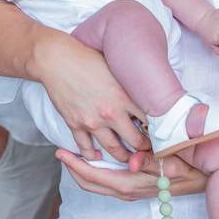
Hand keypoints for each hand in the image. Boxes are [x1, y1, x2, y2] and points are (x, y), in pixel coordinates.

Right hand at [38, 34, 149, 161]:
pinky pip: (86, 149)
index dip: (158, 130)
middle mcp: (111, 112)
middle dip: (145, 148)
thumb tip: (149, 95)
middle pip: (136, 141)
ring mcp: (92, 121)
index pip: (151, 121)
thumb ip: (131, 85)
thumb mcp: (117, 67)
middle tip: (149, 151)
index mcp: (125, 96)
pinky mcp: (75, 124)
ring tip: (129, 159)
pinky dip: (93, 155)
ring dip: (123, 157)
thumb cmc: (88, 58)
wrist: (57, 59)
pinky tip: (98, 155)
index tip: (161, 134)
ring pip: (114, 149)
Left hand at [56, 148, 207, 201]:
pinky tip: (95, 157)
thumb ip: (151, 161)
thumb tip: (131, 162)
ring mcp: (130, 191)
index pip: (94, 177)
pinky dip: (95, 171)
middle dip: (72, 168)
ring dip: (82, 170)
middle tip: (59, 151)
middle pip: (89, 184)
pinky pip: (107, 182)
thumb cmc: (190, 168)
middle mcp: (127, 191)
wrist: (205, 180)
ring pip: (97, 184)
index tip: (60, 151)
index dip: (74, 165)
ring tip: (72, 153)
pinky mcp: (134, 187)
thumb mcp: (173, 162)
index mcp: (131, 184)